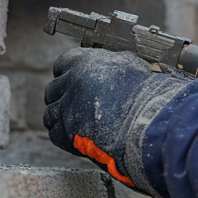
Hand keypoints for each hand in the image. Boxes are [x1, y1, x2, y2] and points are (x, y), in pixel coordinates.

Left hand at [43, 48, 189, 197]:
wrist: (147, 122)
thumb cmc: (145, 94)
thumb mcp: (129, 64)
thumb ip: (110, 62)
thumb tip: (108, 62)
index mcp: (85, 62)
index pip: (63, 64)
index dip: (67, 74)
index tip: (72, 81)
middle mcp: (72, 82)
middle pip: (53, 89)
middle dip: (62, 97)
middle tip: (74, 105)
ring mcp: (67, 107)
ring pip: (51, 112)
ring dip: (61, 117)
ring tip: (76, 122)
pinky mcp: (66, 131)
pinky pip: (54, 132)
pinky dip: (64, 135)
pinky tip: (77, 135)